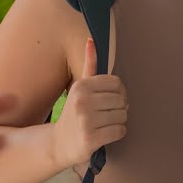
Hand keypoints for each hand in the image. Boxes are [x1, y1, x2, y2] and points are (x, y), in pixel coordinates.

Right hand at [50, 37, 127, 167]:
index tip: (110, 100)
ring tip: (104, 124)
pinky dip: (117, 133)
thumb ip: (89, 64)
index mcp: (81, 86)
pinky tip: (105, 134)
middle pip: (122, 100)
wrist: (60, 143)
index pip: (117, 83)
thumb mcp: (79, 87)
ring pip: (122, 116)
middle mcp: (82, 101)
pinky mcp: (91, 138)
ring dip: (118, 121)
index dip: (119, 93)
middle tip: (106, 114)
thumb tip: (91, 40)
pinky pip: (120, 131)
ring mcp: (86, 120)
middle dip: (119, 108)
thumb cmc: (75, 113)